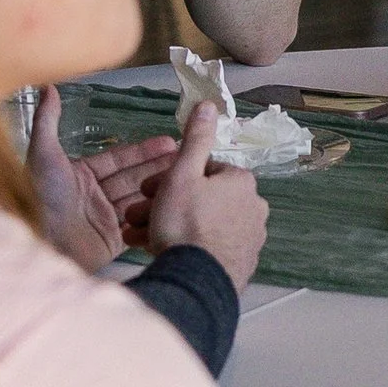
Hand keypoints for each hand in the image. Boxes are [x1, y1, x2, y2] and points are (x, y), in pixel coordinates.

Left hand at [29, 87, 176, 271]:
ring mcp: (104, 220)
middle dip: (157, 166)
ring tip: (187, 178)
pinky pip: (137, 224)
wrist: (44, 242)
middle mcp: (93, 197)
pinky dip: (154, 214)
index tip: (169, 141)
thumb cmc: (42, 196)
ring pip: (137, 199)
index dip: (142, 150)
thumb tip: (47, 87)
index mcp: (79, 176)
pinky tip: (175, 205)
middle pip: (131, 178)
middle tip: (187, 156)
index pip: (117, 159)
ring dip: (159, 188)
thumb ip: (47, 121)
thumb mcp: (42, 154)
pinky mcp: (112, 242)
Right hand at [139, 100, 269, 288]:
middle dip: (163, 205)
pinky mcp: (241, 265)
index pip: (201, 171)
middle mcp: (253, 208)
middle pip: (200, 199)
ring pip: (200, 224)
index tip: (146, 190)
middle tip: (134, 216)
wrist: (196, 281)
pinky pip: (208, 248)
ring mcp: (249, 239)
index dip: (169, 179)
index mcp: (241, 182)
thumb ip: (195, 140)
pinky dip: (186, 247)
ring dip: (167, 227)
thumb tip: (209, 105)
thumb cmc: (186, 223)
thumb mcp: (182, 174)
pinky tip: (161, 254)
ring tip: (137, 237)